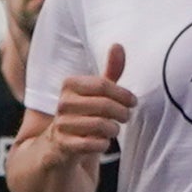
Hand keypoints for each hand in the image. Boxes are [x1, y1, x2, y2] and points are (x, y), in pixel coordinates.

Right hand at [46, 43, 134, 162]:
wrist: (58, 146)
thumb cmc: (83, 114)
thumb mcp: (97, 93)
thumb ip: (110, 72)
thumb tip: (118, 44)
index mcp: (69, 85)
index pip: (102, 84)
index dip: (123, 94)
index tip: (133, 102)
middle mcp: (62, 103)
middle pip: (104, 105)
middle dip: (122, 112)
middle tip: (126, 117)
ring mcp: (61, 125)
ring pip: (100, 125)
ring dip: (113, 129)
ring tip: (113, 130)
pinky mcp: (62, 145)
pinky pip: (92, 144)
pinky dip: (103, 144)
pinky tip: (102, 142)